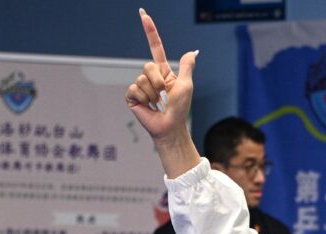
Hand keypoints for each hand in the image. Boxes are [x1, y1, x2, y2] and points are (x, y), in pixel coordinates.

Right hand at [125, 10, 196, 143]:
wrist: (170, 127)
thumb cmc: (180, 109)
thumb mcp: (186, 86)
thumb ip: (186, 67)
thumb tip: (193, 52)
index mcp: (163, 73)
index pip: (155, 48)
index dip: (150, 32)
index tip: (143, 14)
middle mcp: (150, 78)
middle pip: (147, 66)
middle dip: (158, 81)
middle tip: (164, 95)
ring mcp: (140, 87)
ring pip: (142, 79)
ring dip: (153, 93)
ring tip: (158, 104)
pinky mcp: (132, 97)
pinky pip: (135, 89)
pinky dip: (144, 99)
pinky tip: (149, 107)